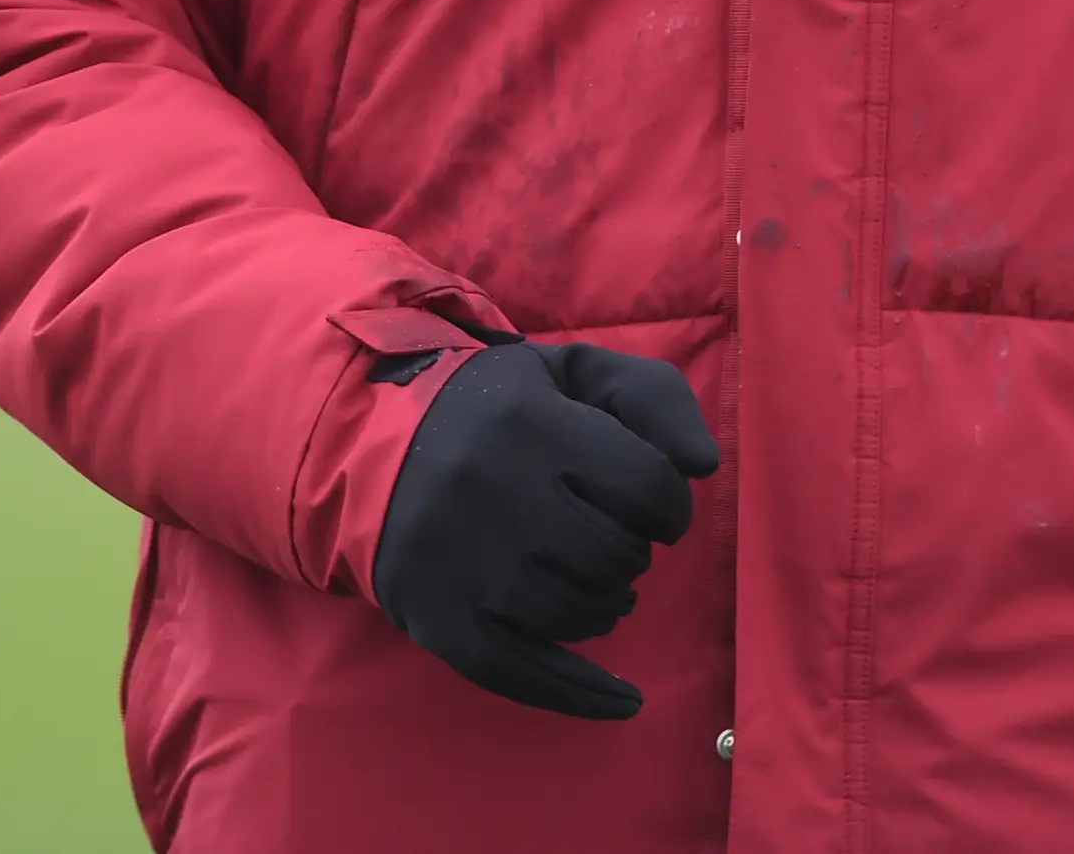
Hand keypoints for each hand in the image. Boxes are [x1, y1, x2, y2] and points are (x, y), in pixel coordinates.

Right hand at [372, 339, 719, 718]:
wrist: (370, 446)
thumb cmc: (497, 410)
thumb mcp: (573, 373)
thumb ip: (653, 395)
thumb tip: (704, 466)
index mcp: (533, 421)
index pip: (648, 485)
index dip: (669, 504)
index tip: (654, 507)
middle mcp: (495, 492)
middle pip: (617, 555)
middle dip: (632, 552)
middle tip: (610, 539)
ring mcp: (464, 565)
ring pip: (579, 614)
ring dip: (608, 605)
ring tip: (593, 582)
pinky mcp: (440, 622)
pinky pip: (525, 676)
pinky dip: (583, 695)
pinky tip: (624, 701)